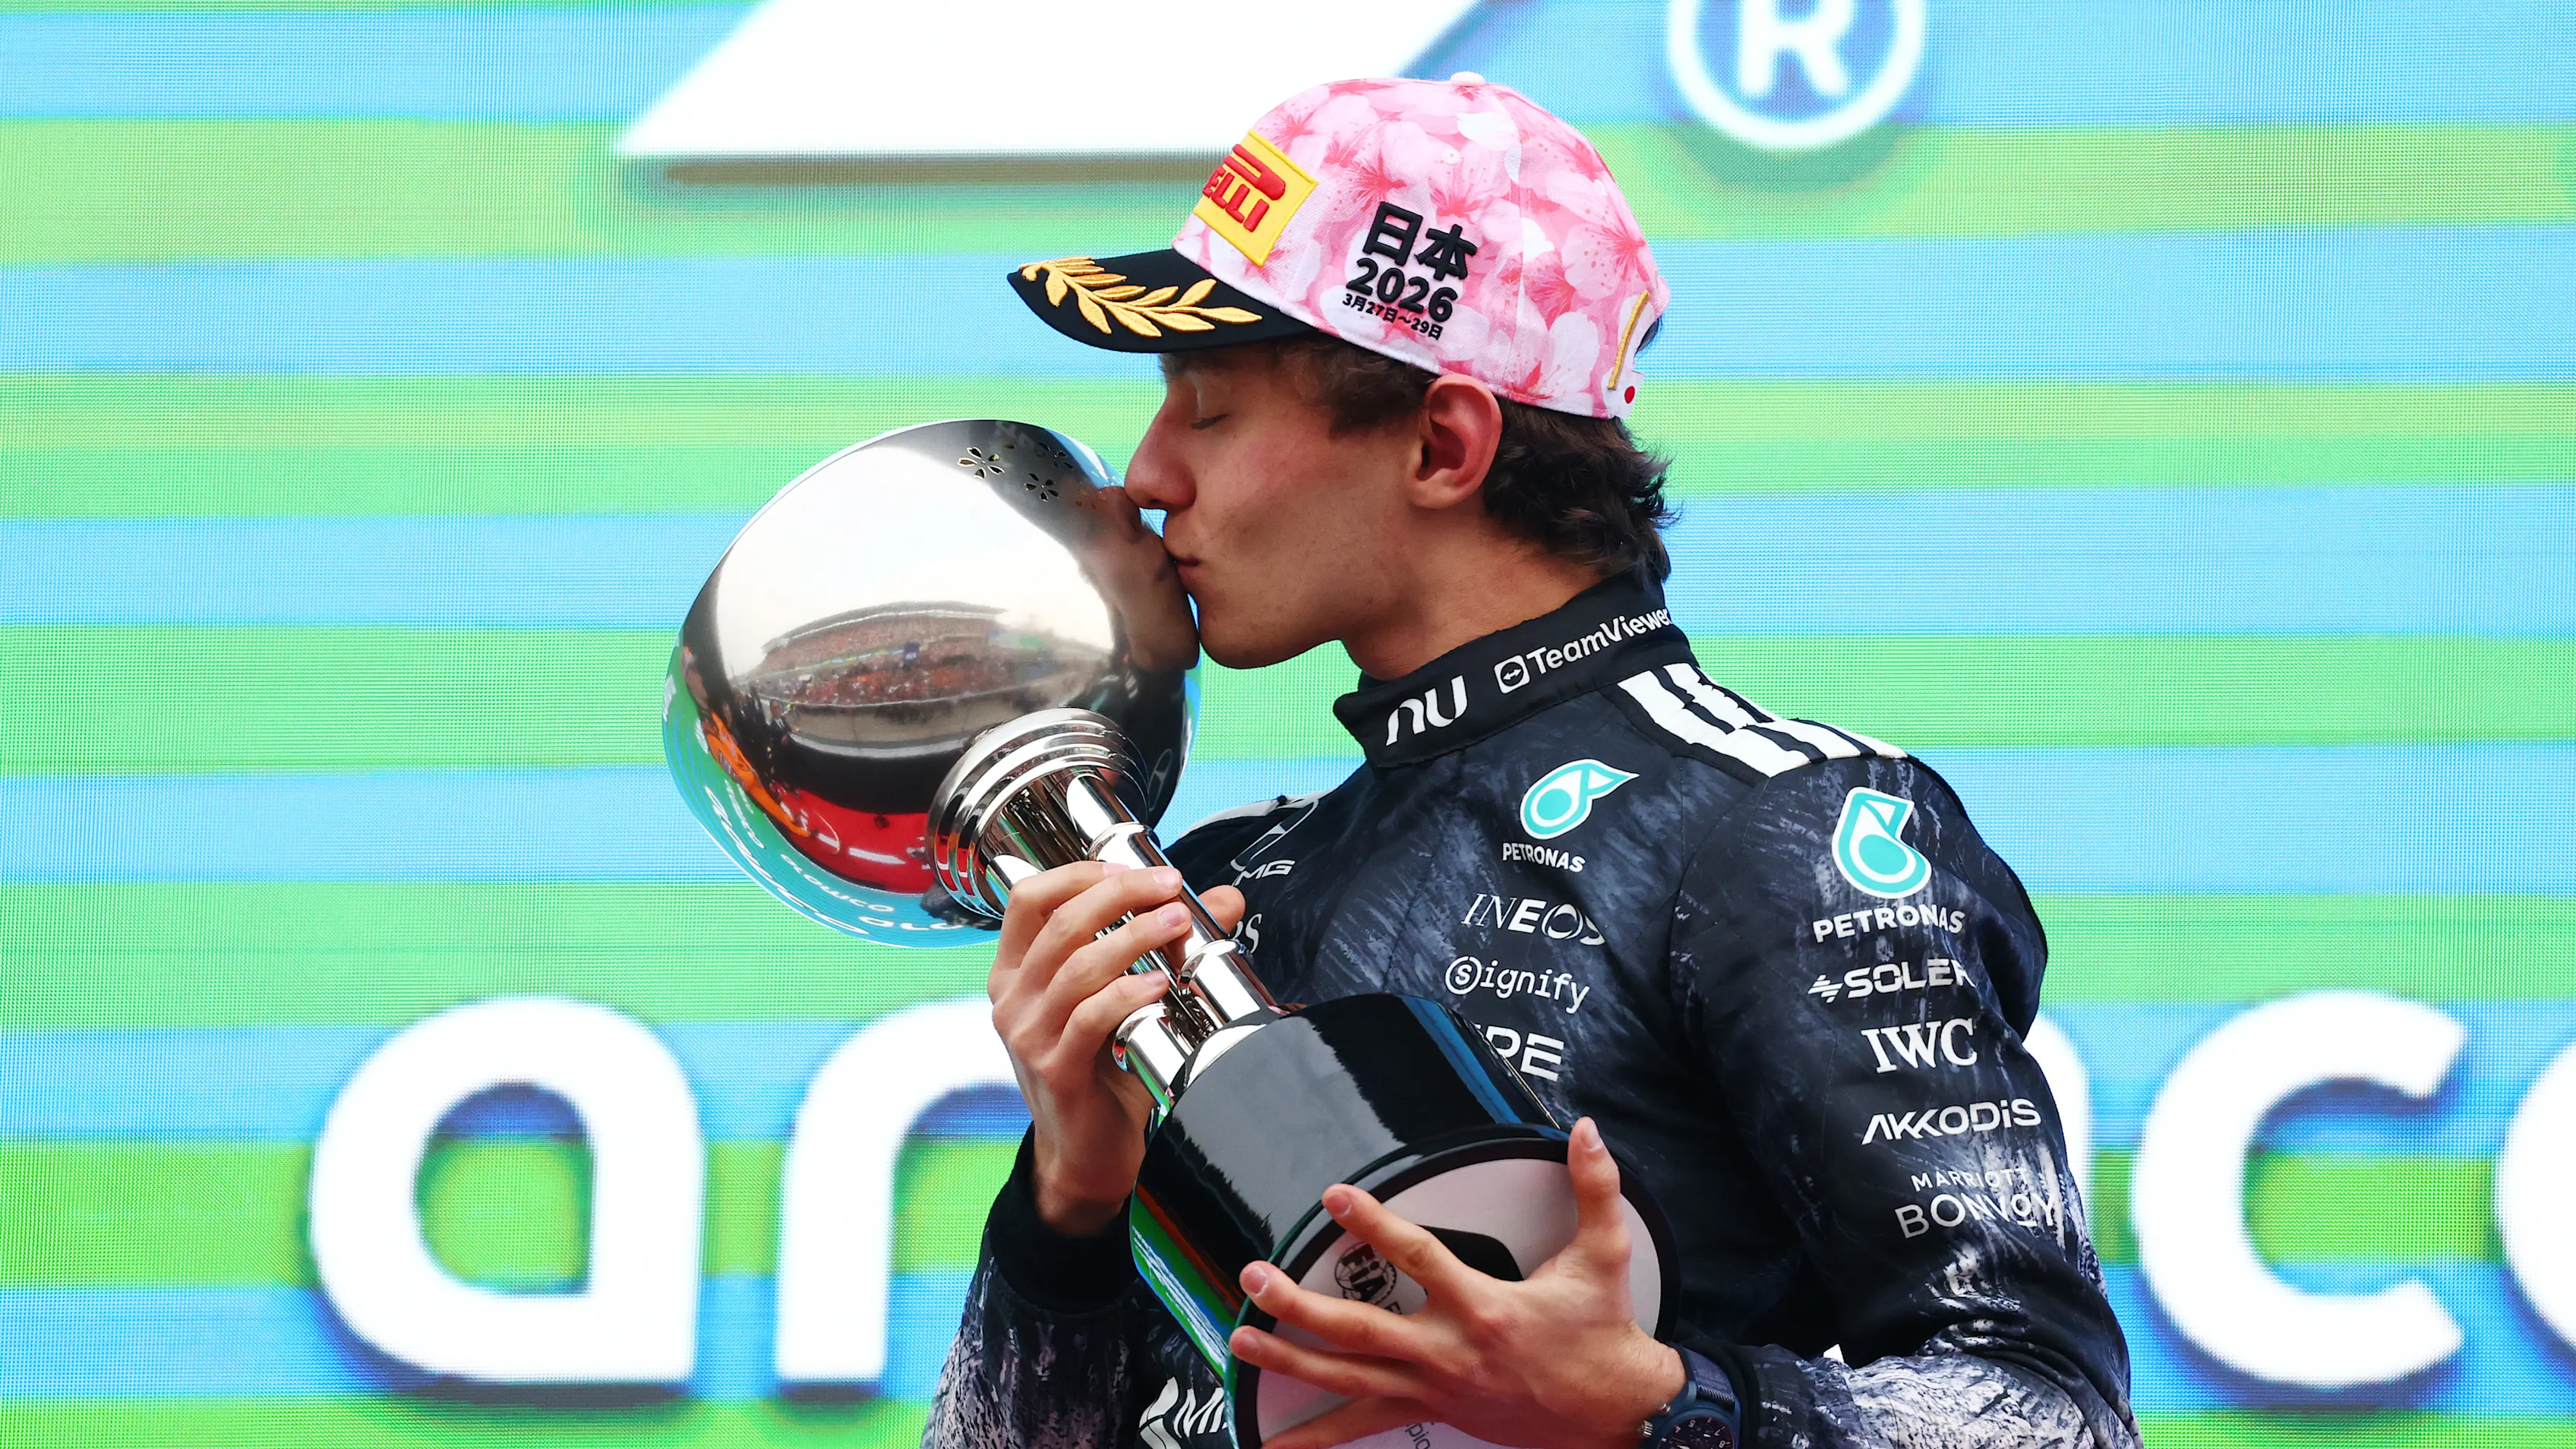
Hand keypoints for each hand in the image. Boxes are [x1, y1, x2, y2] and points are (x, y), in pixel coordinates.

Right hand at [987, 861, 1245, 1233]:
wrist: (1086, 1153)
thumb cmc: (1101, 1071)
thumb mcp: (1123, 1000)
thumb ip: (1164, 946)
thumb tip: (1224, 901)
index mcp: (1016, 971)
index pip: (1028, 898)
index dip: (1078, 873)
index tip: (1131, 866)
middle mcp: (1012, 999)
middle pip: (1059, 923)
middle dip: (1120, 895)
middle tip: (1170, 888)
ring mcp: (1028, 1035)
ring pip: (1077, 966)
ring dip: (1133, 937)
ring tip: (1177, 925)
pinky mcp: (1057, 1069)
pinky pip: (1090, 1018)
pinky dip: (1128, 994)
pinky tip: (1160, 986)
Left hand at [1228, 1118, 1685, 1448]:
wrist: (1614, 1414)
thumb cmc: (1603, 1332)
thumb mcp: (1606, 1256)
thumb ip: (1596, 1187)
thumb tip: (1587, 1130)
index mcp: (1486, 1308)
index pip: (1419, 1257)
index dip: (1375, 1224)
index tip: (1336, 1195)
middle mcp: (1450, 1353)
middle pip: (1362, 1329)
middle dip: (1301, 1306)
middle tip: (1255, 1278)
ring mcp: (1435, 1389)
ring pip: (1350, 1379)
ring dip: (1290, 1361)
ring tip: (1239, 1340)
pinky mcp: (1433, 1411)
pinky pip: (1365, 1425)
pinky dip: (1319, 1439)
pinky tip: (1276, 1446)